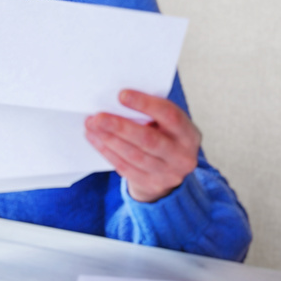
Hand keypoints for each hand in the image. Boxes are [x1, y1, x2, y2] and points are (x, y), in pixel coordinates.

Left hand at [84, 90, 200, 202]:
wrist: (170, 172)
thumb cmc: (164, 137)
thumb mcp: (166, 124)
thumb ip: (150, 113)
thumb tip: (116, 100)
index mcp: (189, 134)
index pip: (170, 115)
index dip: (145, 104)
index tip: (122, 95)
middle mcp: (182, 156)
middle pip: (148, 139)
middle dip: (120, 126)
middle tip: (98, 116)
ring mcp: (168, 174)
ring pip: (133, 155)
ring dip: (108, 138)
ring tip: (91, 124)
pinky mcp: (150, 184)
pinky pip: (124, 166)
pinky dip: (106, 151)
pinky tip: (95, 138)